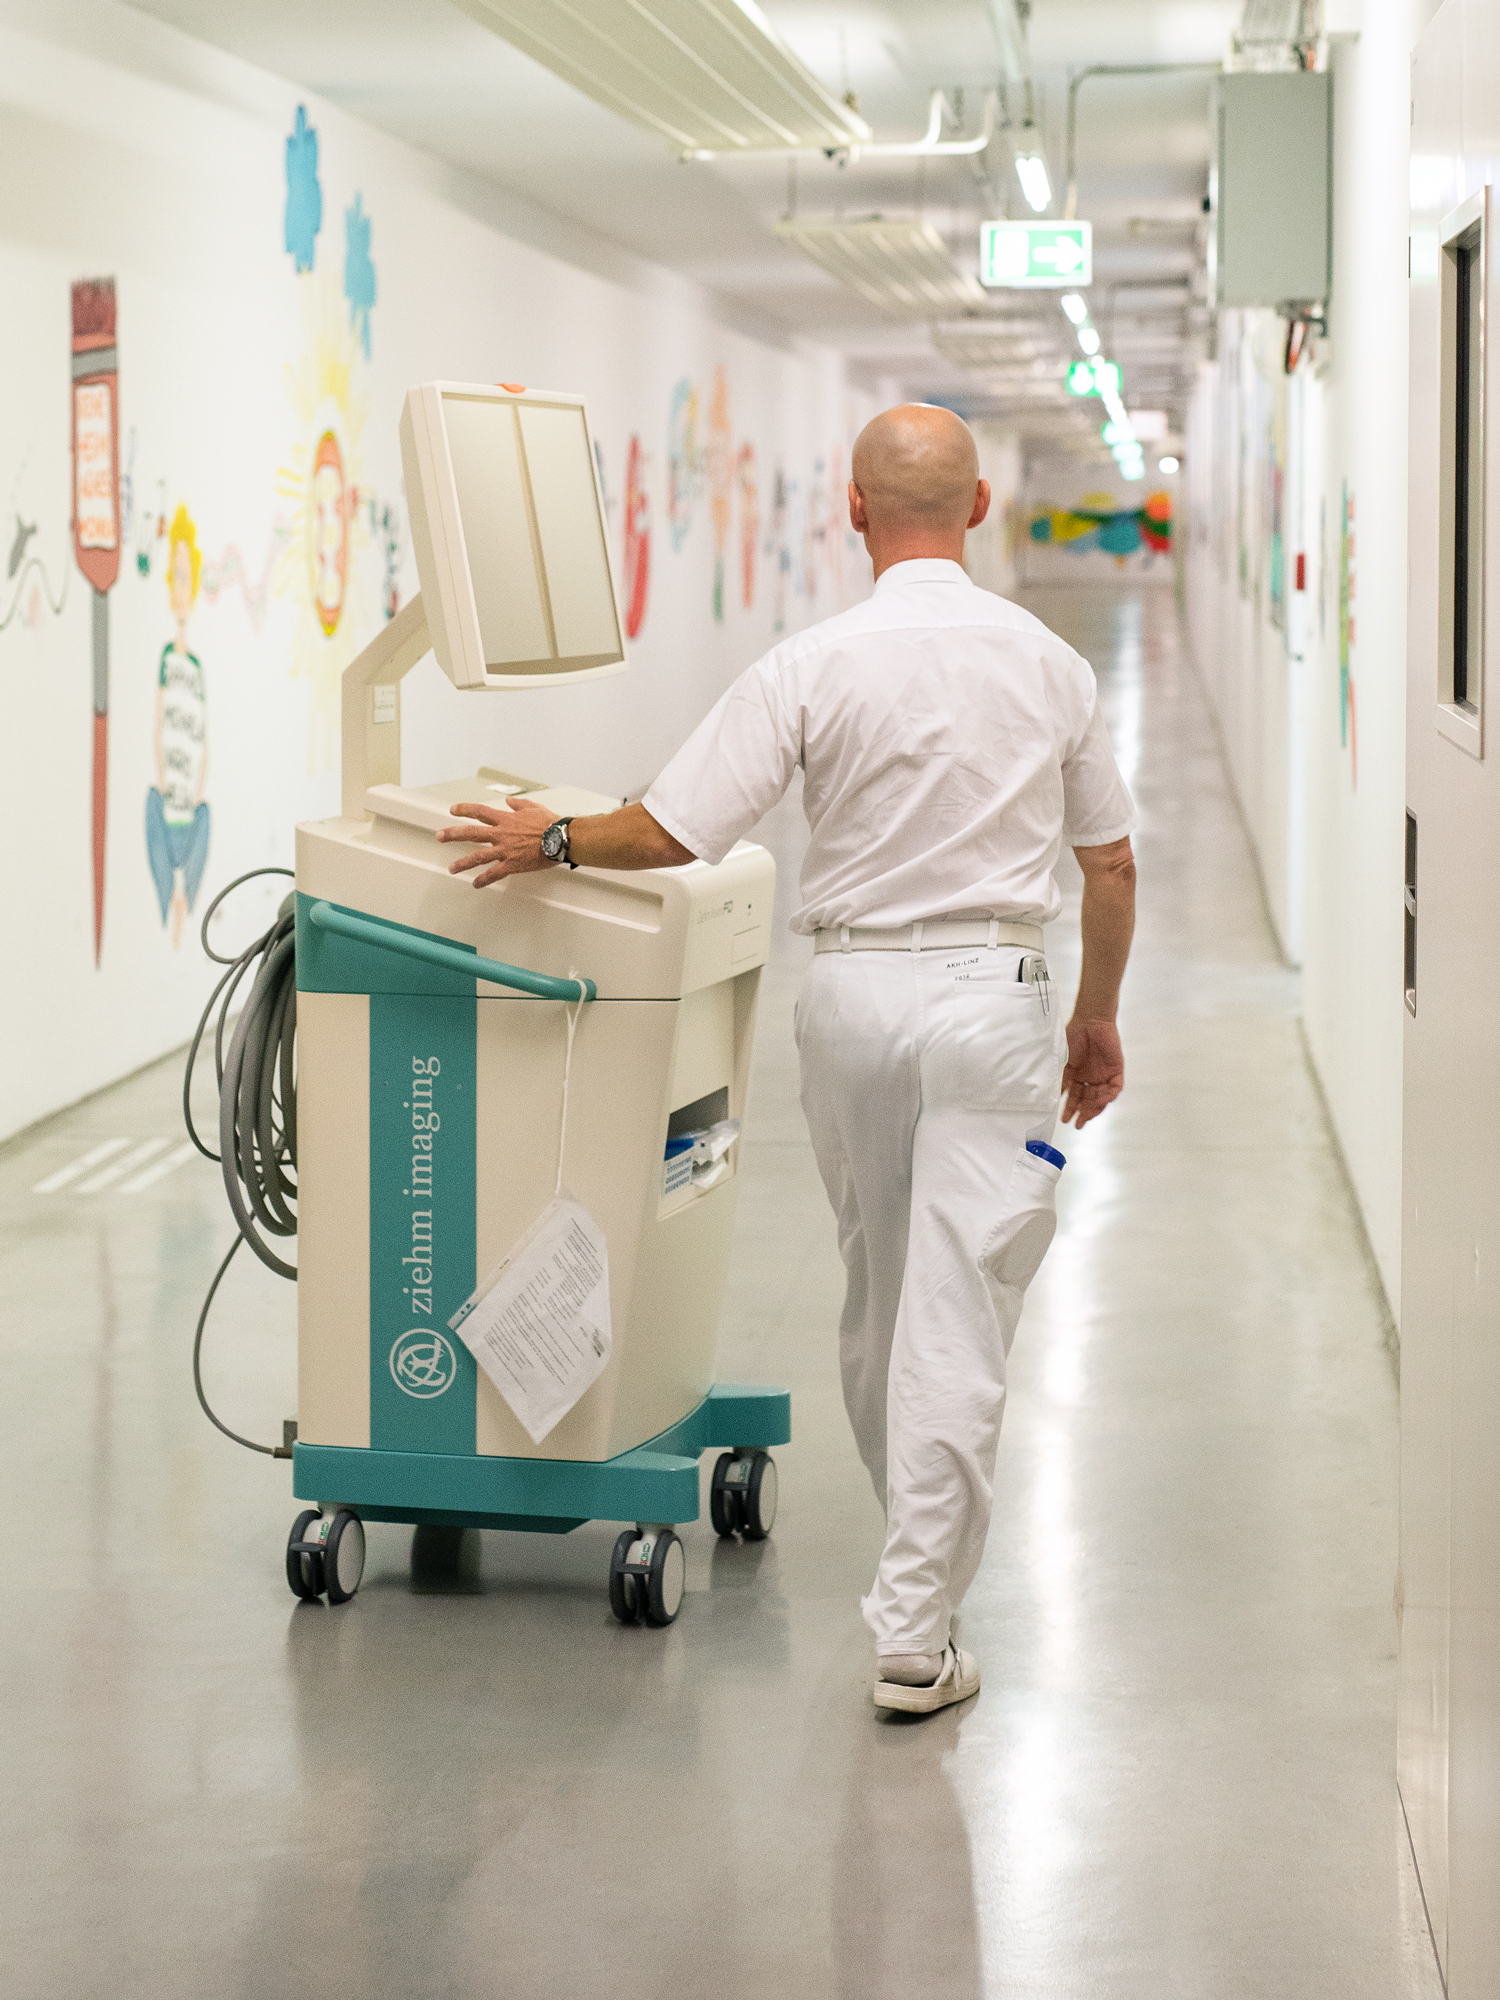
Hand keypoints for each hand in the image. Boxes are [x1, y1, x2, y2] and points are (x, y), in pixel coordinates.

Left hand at [435, 797, 558, 887]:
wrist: (560, 839)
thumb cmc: (550, 823)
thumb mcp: (534, 807)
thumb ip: (519, 804)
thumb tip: (509, 802)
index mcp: (505, 819)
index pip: (480, 812)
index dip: (465, 810)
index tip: (453, 810)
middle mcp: (501, 834)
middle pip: (471, 833)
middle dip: (453, 835)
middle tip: (439, 836)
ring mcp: (505, 850)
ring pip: (477, 856)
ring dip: (462, 863)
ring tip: (451, 868)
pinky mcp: (512, 864)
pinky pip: (494, 874)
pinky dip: (484, 880)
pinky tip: (475, 884)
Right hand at [1061, 1017, 1123, 1127]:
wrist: (1090, 1021)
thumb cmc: (1074, 1036)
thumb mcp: (1064, 1062)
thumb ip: (1062, 1080)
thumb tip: (1056, 1097)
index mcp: (1077, 1075)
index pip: (1075, 1097)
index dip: (1071, 1109)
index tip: (1066, 1120)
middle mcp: (1091, 1077)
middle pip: (1089, 1100)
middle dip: (1083, 1113)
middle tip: (1078, 1124)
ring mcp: (1104, 1074)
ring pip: (1102, 1097)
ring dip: (1095, 1107)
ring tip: (1087, 1115)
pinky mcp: (1116, 1070)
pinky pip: (1115, 1087)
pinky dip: (1109, 1096)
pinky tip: (1101, 1100)